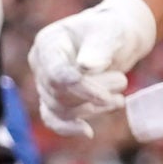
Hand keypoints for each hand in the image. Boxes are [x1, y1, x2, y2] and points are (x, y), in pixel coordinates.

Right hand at [28, 0, 156, 137]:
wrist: (117, 41)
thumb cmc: (113, 31)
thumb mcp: (111, 33)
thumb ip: (99, 48)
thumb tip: (86, 66)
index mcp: (49, 42)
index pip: (57, 72)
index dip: (80, 87)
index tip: (106, 97)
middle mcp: (41, 64)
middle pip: (59, 93)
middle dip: (93, 95)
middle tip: (122, 81)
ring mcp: (45, 83)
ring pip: (61, 109)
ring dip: (92, 109)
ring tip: (118, 98)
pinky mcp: (54, 99)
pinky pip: (53, 119)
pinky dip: (69, 128)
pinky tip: (88, 132)